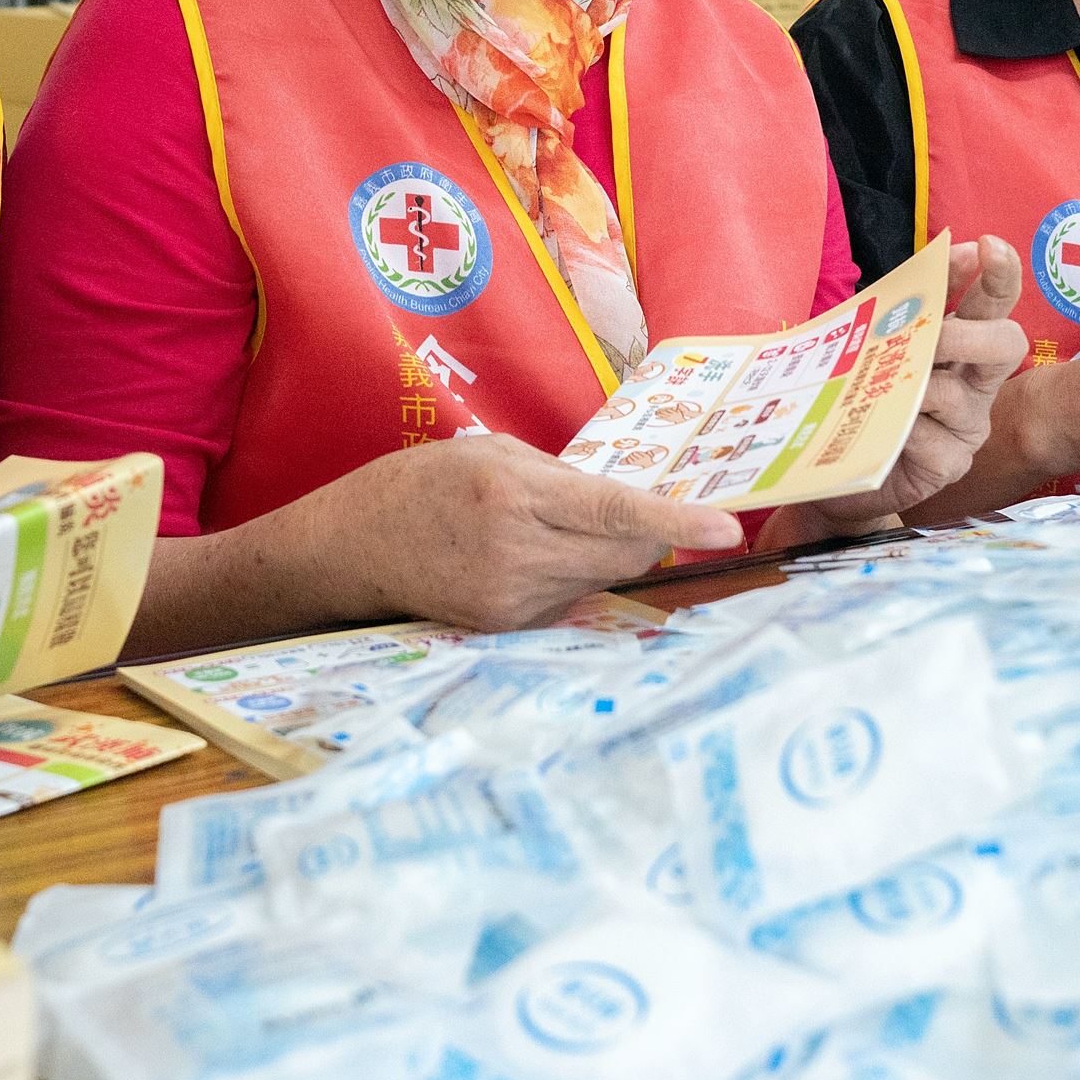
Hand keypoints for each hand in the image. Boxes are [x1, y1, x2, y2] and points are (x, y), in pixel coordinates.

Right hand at [314, 433, 741, 631]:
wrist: (353, 547)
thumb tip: (629, 506)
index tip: (726, 528)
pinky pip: (569, 601)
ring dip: (604, 557)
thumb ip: (562, 476)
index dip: (676, 524)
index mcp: (512, 493)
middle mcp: (514, 551)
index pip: (613, 512)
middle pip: (622, 555)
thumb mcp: (490, 453)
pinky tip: (528, 560)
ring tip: (550, 532)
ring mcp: (509, 598)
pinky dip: (571, 578)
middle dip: (649, 538)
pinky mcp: (504, 626)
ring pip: (600, 580)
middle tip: (645, 517)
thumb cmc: (421, 485)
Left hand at [805, 238, 1027, 534]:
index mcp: (962, 346)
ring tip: (880, 388)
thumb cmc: (860, 401)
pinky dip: (903, 432)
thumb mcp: (872, 346)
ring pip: (958, 395)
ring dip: (918, 386)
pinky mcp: (949, 466)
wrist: (837, 473)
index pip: (991, 301)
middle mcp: (975, 382)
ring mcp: (967, 426)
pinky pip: (933, 443)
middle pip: (1007, 343)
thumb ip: (894, 311)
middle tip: (937, 335)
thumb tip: (911, 273)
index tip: (984, 244)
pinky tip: (882, 434)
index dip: (996, 273)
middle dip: (972, 332)